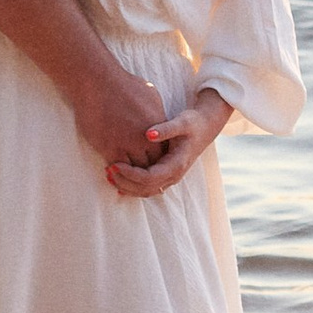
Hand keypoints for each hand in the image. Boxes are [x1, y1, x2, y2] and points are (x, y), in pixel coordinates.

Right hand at [74, 68, 165, 178]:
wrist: (99, 83)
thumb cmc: (123, 84)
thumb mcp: (150, 95)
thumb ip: (157, 114)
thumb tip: (158, 124)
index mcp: (157, 127)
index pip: (164, 153)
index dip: (158, 159)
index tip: (151, 160)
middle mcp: (144, 139)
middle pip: (152, 165)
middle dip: (148, 170)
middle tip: (141, 173)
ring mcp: (126, 145)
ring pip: (135, 171)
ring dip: (132, 173)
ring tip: (127, 174)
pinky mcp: (109, 148)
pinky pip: (117, 168)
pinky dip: (117, 171)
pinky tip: (113, 169)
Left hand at [110, 93, 231, 198]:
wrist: (206, 127)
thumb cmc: (193, 123)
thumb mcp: (182, 122)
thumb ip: (166, 128)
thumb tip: (148, 134)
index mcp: (176, 165)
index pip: (150, 178)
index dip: (131, 174)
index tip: (115, 164)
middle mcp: (173, 176)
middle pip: (145, 189)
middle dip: (125, 182)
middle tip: (107, 170)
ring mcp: (170, 178)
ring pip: (146, 191)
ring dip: (127, 186)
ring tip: (108, 175)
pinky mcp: (165, 175)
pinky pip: (147, 187)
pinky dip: (132, 186)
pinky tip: (117, 180)